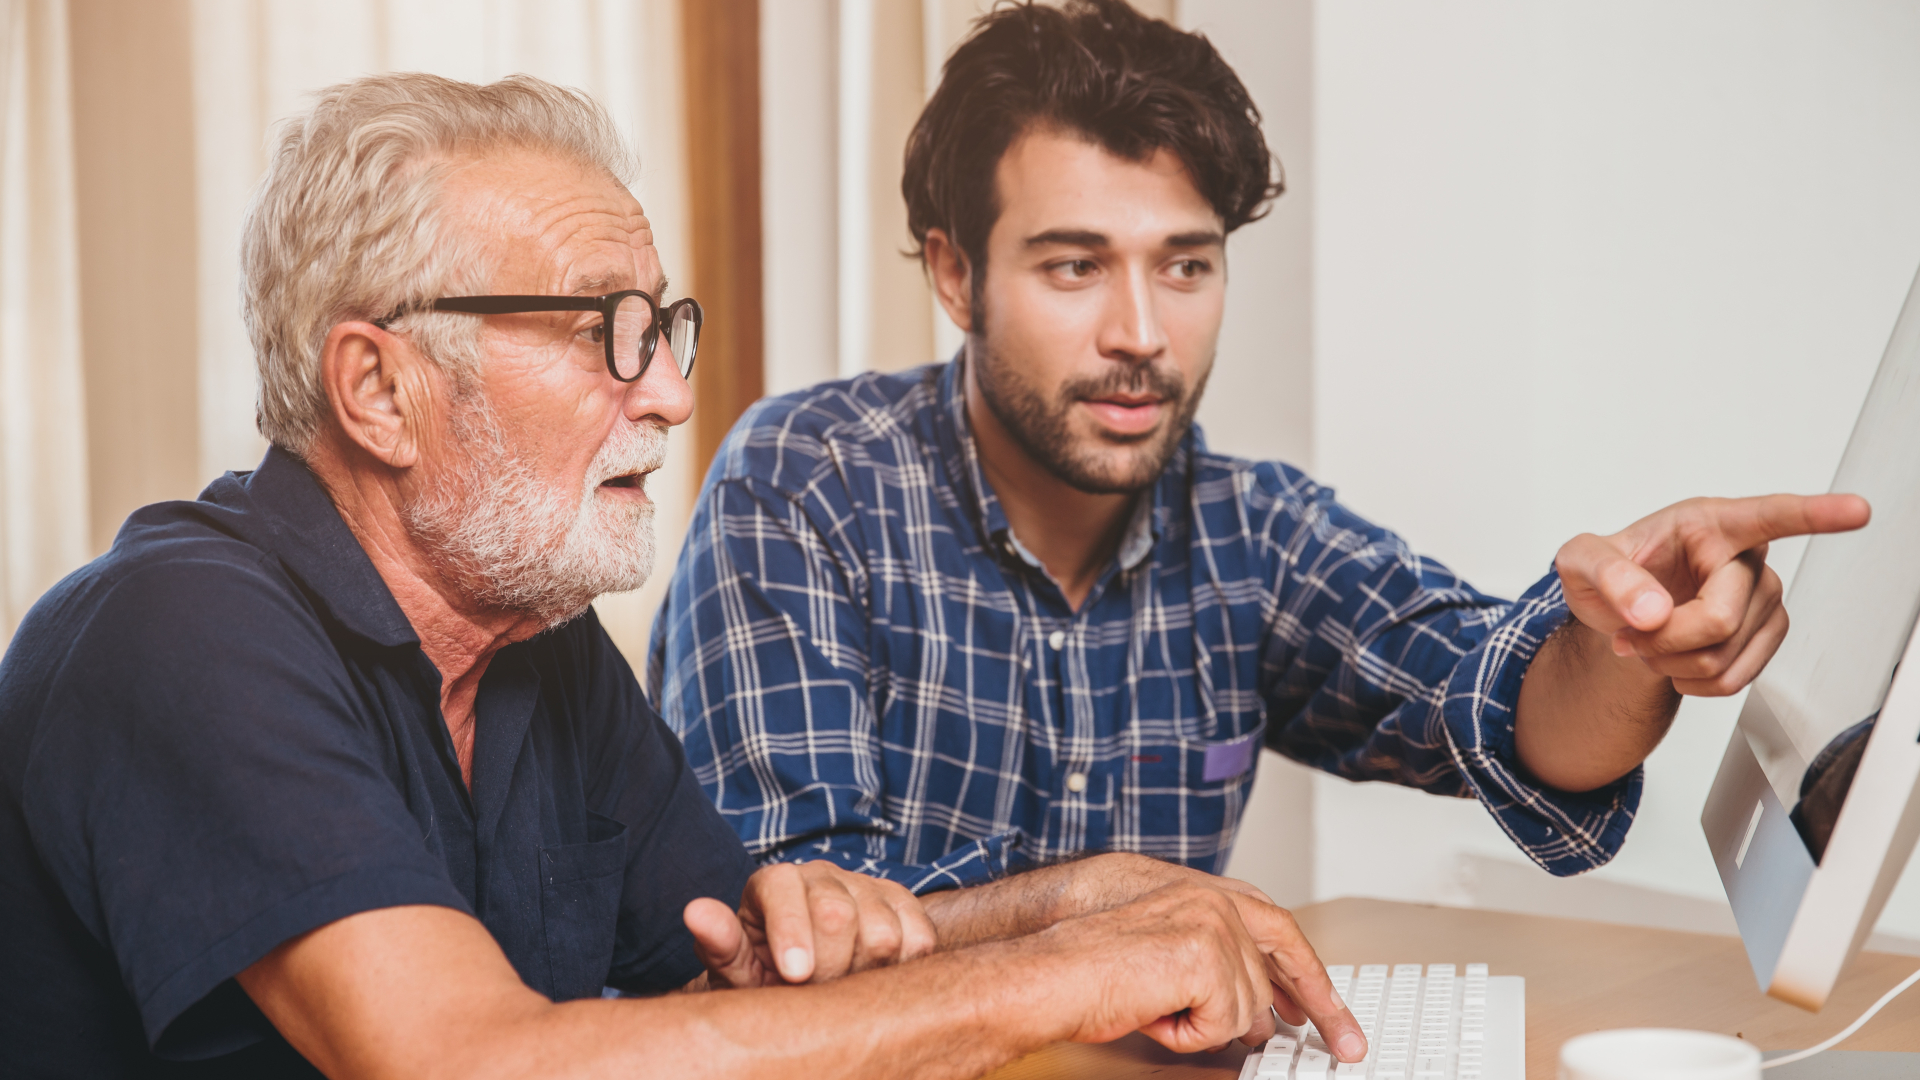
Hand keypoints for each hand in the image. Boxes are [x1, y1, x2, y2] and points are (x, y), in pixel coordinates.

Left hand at [684, 861, 937, 988]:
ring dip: (864, 973)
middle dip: (828, 969)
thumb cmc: (764, 977)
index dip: (792, 934)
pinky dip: (901, 968)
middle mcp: (821, 874)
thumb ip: (720, 942)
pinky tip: (874, 978)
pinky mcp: (903, 903)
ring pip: (881, 931)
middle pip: (837, 915)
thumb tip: (695, 912)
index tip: (795, 976)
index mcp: (773, 882)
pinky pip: (918, 938)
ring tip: (841, 988)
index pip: (784, 890)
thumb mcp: (735, 969)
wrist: (803, 980)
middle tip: (815, 995)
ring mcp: (865, 885)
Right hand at [1043, 882, 1365, 1060]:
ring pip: (1248, 1008)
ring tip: (1158, 1009)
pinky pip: (1224, 1023)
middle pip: (1280, 972)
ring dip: (1205, 1025)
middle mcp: (1218, 903)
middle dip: (1322, 1012)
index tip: (1335, 1013)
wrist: (1054, 972)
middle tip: (1348, 1047)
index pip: (1281, 934)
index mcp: (1208, 896)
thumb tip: (1263, 1016)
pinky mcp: (1208, 956)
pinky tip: (1157, 1014)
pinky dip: (1189, 1034)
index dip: (1312, 976)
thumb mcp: (1170, 962)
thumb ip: (1217, 970)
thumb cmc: (1093, 970)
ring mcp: (1216, 927)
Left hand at [1554, 493, 1868, 695]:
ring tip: (1650, 640)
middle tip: (1631, 632)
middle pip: (1718, 618)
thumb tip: (1650, 611)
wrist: (1619, 608)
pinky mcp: (1765, 635)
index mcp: (1708, 522)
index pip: (1768, 515)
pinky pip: (1732, 681)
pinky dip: (1690, 682)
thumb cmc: (1610, 571)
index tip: (1856, 511)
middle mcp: (1746, 557)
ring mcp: (1762, 598)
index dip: (1816, 514)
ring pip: (1723, 657)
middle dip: (1663, 639)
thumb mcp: (1581, 561)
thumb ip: (1606, 575)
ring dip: (1671, 663)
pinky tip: (1674, 659)